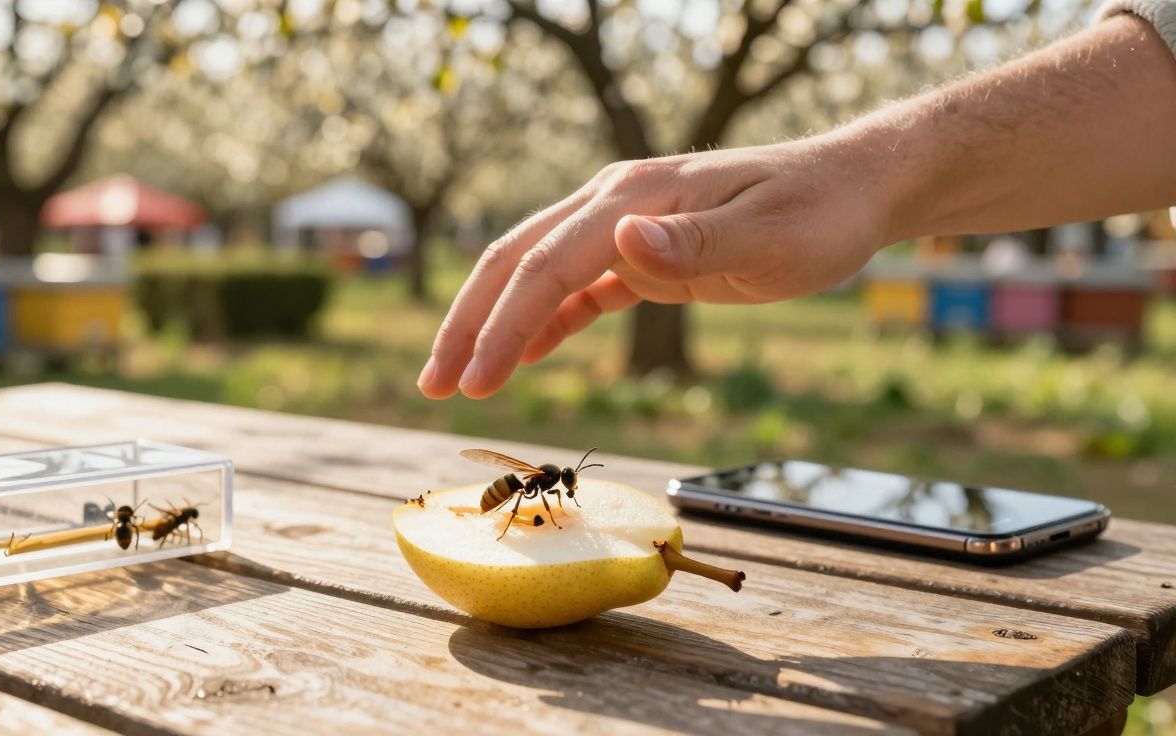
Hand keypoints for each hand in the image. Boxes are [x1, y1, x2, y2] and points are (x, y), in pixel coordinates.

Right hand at [418, 139, 892, 398]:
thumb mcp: (766, 235)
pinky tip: (521, 357)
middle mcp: (615, 205)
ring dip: (493, 326)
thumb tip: (621, 239)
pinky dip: (542, 323)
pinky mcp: (643, 254)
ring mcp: (624, 227)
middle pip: (517, 261)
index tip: (474, 381)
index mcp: (633, 197)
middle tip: (433, 384)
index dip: (502, 325)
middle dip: (469, 324)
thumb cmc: (818, 212)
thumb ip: (692, 241)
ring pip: (535, 275)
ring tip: (455, 379)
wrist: (852, 189)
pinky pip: (576, 290)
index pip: (546, 263)